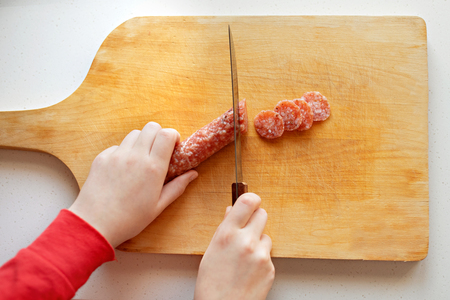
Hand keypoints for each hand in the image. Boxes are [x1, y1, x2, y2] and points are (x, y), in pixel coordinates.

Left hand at [69, 122, 197, 246]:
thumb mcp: (158, 206)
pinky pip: (118, 146)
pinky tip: (123, 169)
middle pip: (151, 127)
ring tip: (141, 160)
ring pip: (134, 134)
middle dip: (159, 135)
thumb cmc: (129, 219)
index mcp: (153, 168)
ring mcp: (117, 155)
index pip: (166, 134)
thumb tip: (193, 174)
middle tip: (159, 151)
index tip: (173, 146)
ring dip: (142, 141)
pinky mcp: (102, 158)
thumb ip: (177, 187)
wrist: (94, 225)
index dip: (173, 136)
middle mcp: (135, 156)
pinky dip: (124, 152)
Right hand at [194, 193, 274, 299]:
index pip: (247, 202)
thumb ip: (224, 228)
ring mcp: (261, 255)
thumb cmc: (211, 285)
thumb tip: (232, 211)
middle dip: (256, 218)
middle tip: (248, 227)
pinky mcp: (270, 268)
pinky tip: (248, 270)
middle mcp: (246, 242)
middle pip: (263, 214)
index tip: (250, 201)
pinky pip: (268, 255)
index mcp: (227, 235)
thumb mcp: (211, 251)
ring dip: (259, 241)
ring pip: (266, 236)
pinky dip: (261, 259)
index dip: (251, 199)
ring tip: (244, 257)